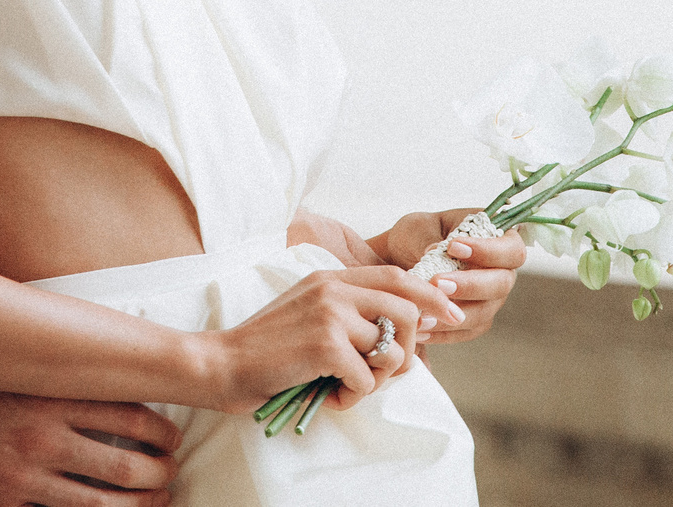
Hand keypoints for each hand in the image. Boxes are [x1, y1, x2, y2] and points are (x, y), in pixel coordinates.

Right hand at [0, 370, 179, 506]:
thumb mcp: (10, 366)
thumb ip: (55, 372)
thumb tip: (106, 368)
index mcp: (46, 395)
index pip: (129, 414)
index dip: (161, 430)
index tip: (172, 436)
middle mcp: (40, 439)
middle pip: (125, 467)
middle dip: (159, 475)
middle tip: (169, 474)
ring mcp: (20, 481)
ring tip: (153, 502)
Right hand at [201, 265, 460, 414]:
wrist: (222, 364)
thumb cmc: (266, 350)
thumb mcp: (309, 314)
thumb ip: (348, 313)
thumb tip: (402, 330)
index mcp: (331, 278)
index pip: (397, 276)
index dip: (430, 296)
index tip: (450, 316)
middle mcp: (333, 288)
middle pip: (407, 311)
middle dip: (407, 349)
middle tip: (382, 372)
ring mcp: (329, 313)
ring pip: (391, 347)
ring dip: (378, 378)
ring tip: (349, 385)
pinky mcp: (325, 343)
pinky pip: (368, 377)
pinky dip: (354, 396)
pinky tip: (332, 395)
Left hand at [367, 208, 524, 346]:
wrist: (400, 260)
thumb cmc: (416, 236)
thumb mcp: (422, 226)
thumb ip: (433, 238)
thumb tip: (439, 253)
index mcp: (497, 241)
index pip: (511, 249)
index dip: (488, 251)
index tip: (453, 246)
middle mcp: (500, 272)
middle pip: (501, 284)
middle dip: (470, 285)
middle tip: (437, 283)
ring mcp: (489, 299)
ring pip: (484, 313)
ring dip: (455, 314)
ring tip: (425, 313)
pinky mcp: (473, 321)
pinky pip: (465, 332)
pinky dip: (443, 333)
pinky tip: (420, 330)